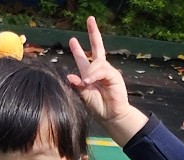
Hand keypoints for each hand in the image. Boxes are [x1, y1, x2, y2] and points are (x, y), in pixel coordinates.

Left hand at [67, 17, 142, 136]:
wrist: (111, 116)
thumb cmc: (98, 107)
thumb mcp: (84, 96)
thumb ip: (78, 86)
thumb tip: (69, 76)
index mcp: (90, 74)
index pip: (83, 58)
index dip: (78, 49)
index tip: (72, 39)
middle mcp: (99, 70)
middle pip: (97, 47)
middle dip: (93, 33)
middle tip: (90, 19)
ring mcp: (107, 71)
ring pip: (97, 63)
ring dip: (90, 71)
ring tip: (87, 82)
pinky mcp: (114, 76)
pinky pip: (103, 70)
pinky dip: (95, 75)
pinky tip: (89, 81)